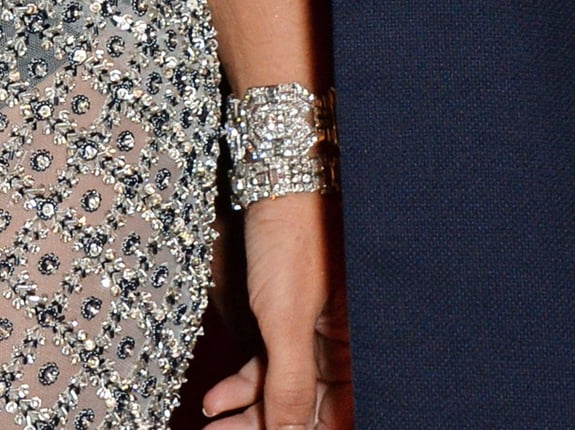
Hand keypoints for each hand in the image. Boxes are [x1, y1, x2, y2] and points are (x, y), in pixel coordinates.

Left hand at [201, 190, 350, 429]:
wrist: (274, 170)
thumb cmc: (293, 231)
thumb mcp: (287, 317)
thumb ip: (291, 385)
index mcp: (361, 349)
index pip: (343, 416)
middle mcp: (344, 347)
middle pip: (311, 412)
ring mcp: (315, 334)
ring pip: (284, 395)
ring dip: (248, 418)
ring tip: (213, 429)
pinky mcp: (288, 319)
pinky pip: (270, 368)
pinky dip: (243, 388)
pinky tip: (215, 401)